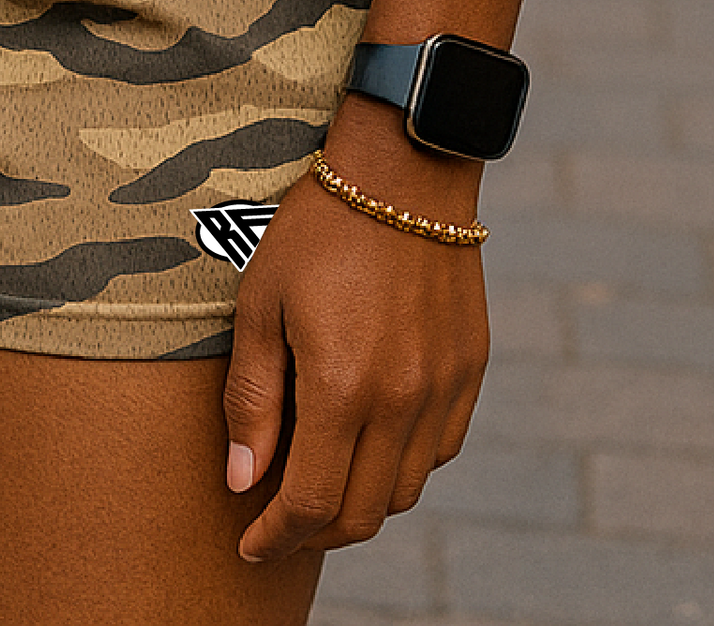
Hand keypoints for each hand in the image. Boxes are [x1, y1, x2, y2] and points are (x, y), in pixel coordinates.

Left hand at [221, 109, 489, 563]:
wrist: (403, 170)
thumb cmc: (318, 229)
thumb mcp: (261, 303)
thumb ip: (253, 399)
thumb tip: (243, 480)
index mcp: (343, 388)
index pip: (311, 504)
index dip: (275, 537)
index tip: (250, 543)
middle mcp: (402, 401)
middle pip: (363, 514)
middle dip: (314, 534)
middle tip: (281, 524)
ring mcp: (443, 388)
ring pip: (405, 492)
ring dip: (362, 505)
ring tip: (324, 482)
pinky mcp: (469, 370)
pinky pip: (439, 451)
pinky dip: (403, 466)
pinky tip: (372, 440)